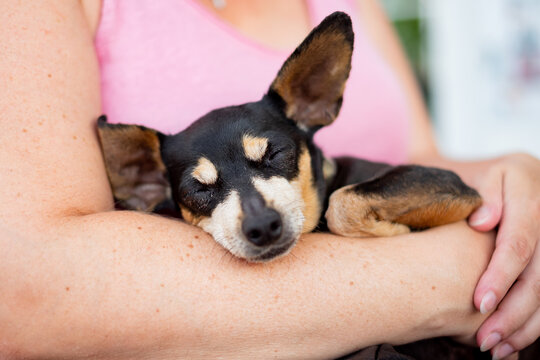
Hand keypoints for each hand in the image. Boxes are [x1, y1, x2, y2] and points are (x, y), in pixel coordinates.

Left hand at [468, 153, 539, 357]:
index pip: (517, 240)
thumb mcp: (468, 177)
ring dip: (526, 323)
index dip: (501, 275)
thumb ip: (480, 197)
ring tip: (498, 348)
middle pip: (539, 271)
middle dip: (514, 310)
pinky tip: (515, 340)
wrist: (483, 176)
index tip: (478, 303)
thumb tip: (483, 222)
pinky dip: (533, 318)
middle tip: (487, 339)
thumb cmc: (464, 180)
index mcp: (522, 184)